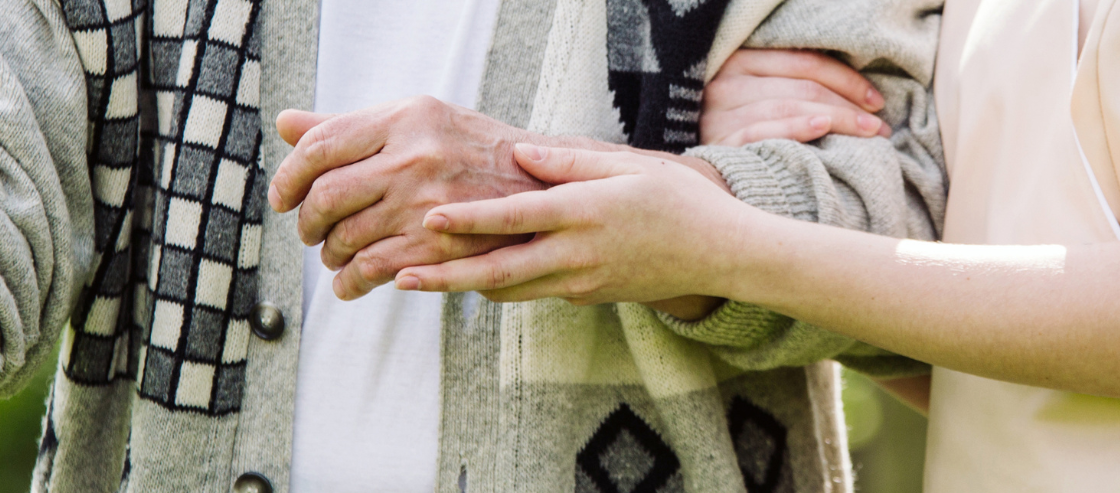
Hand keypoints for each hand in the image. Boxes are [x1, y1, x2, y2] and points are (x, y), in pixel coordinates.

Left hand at [269, 97, 543, 299]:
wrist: (540, 185)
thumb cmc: (468, 148)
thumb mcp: (416, 121)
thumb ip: (350, 124)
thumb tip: (285, 124)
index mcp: (405, 118)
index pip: (320, 146)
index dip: (289, 177)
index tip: (282, 197)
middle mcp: (415, 156)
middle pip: (327, 195)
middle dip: (307, 222)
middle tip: (308, 231)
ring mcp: (429, 202)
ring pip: (347, 237)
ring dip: (329, 254)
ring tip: (334, 255)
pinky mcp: (440, 245)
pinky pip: (373, 269)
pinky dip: (351, 282)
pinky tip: (350, 282)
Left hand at [393, 144, 761, 304]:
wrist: (720, 253)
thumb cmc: (677, 200)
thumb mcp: (627, 167)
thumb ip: (569, 160)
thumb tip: (518, 151)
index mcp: (584, 213)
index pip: (516, 216)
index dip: (471, 219)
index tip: (430, 218)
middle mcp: (577, 254)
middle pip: (499, 271)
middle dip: (445, 276)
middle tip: (399, 275)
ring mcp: (580, 282)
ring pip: (509, 289)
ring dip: (463, 286)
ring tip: (417, 279)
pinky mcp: (586, 295)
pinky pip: (533, 292)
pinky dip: (499, 285)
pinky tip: (469, 276)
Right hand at [701, 49, 889, 145]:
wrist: (689, 181)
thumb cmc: (732, 132)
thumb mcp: (753, 97)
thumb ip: (788, 87)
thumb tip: (852, 96)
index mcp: (740, 61)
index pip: (803, 62)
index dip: (844, 77)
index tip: (875, 99)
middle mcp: (726, 82)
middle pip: (801, 86)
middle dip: (848, 104)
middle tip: (880, 125)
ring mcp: (718, 112)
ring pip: (789, 106)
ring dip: (837, 118)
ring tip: (869, 133)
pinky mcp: (717, 142)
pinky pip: (762, 131)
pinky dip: (795, 127)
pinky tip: (822, 129)